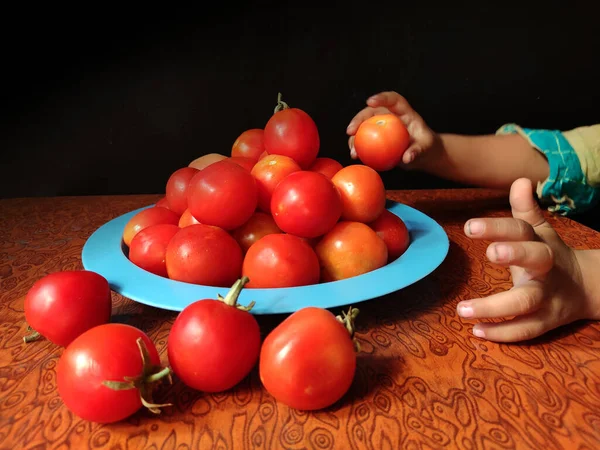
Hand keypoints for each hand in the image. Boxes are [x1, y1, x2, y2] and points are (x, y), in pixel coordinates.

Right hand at [346, 91, 435, 164]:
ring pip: (364, 126)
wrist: (423, 154)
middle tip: (351, 131)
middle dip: (358, 119)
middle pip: (371, 112)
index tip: (369, 102)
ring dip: (354, 136)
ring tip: (353, 150)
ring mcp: (382, 127)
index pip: (393, 100)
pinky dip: (358, 146)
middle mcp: (390, 117)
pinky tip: (355, 155)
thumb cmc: (426, 147)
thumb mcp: (425, 148)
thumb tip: (407, 157)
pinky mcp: (377, 138)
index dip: (381, 98)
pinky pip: (364, 140)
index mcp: (404, 112)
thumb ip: (417, 151)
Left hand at [458, 178, 599, 341]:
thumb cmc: (551, 255)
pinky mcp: (546, 322)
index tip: (470, 226)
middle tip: (489, 253)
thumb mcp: (540, 231)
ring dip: (494, 308)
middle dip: (515, 255)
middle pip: (535, 260)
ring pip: (525, 303)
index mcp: (541, 243)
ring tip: (462, 310)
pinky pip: (526, 331)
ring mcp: (548, 297)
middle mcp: (546, 269)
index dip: (498, 227)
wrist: (588, 287)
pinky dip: (502, 333)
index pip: (521, 230)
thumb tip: (521, 180)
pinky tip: (477, 331)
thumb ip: (526, 210)